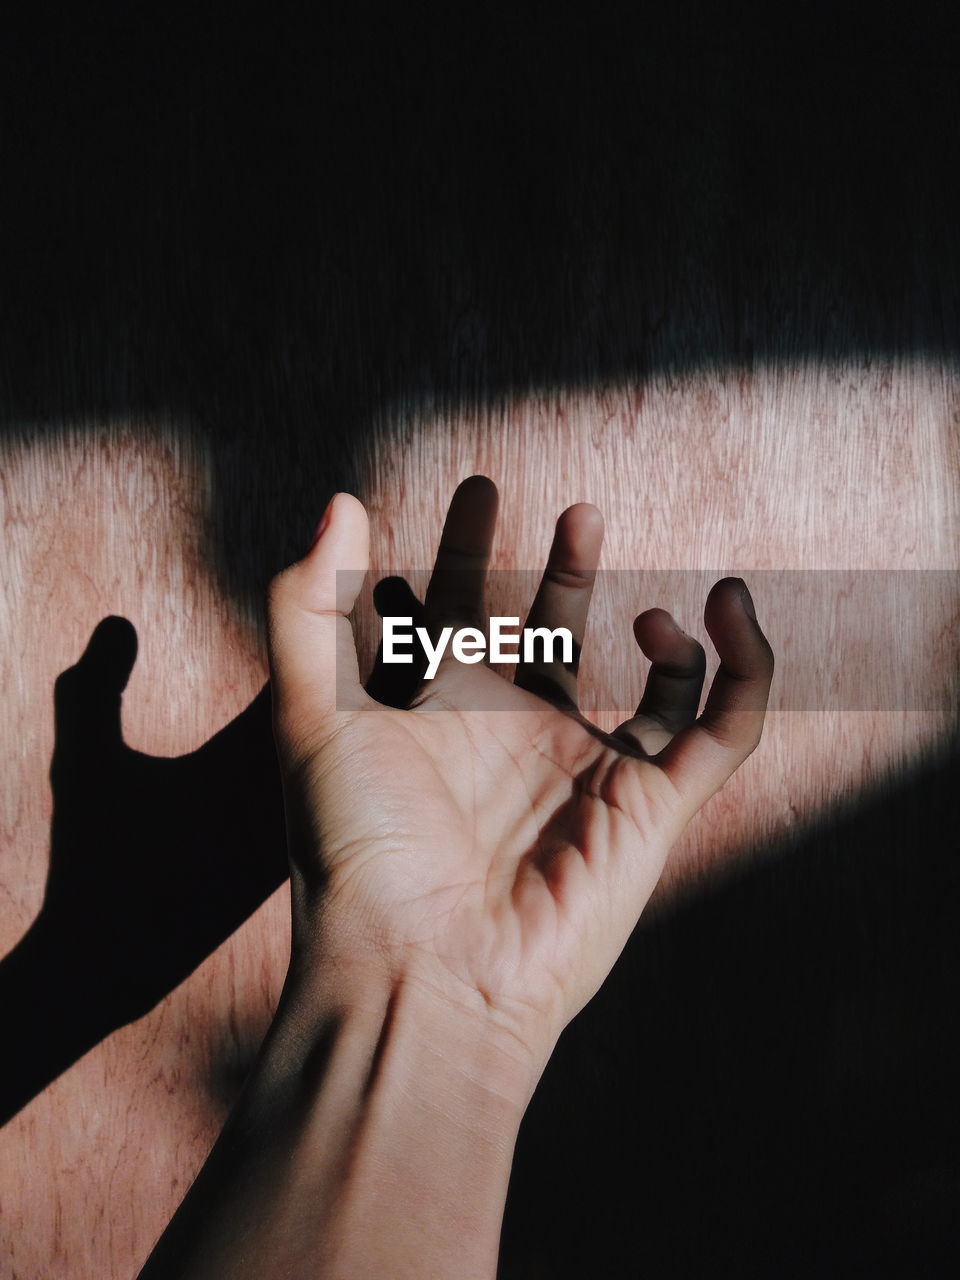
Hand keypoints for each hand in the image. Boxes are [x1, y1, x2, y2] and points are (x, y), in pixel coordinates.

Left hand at [267, 476, 773, 1082]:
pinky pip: (722, 725)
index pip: (462, 612)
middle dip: (565, 571)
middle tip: (576, 513)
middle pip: (556, 635)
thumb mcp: (313, 714)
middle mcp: (517, 738)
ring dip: (657, 622)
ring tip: (675, 592)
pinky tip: (719, 607)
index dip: (466, 551)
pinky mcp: (654, 805)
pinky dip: (742, 668)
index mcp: (444, 716)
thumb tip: (339, 503)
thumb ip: (309, 606)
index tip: (478, 490)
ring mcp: (589, 770)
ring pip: (649, 678)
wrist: (420, 968)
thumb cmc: (358, 846)